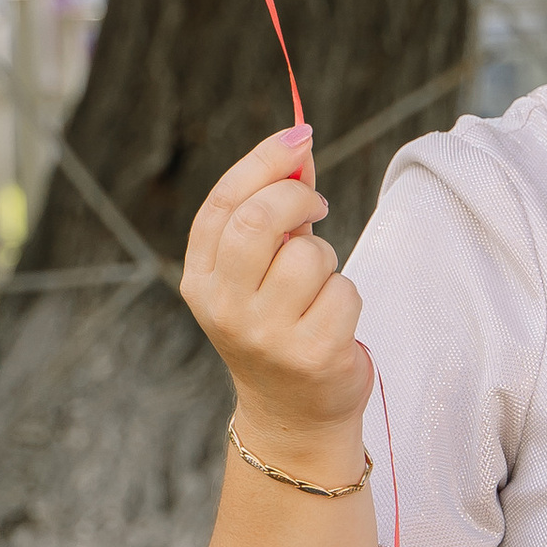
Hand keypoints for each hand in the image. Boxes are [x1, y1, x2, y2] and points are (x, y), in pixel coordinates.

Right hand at [180, 126, 371, 455]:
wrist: (293, 413)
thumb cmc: (279, 324)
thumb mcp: (256, 273)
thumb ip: (270, 215)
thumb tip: (299, 144)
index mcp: (200, 280)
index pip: (223, 205)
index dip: (263, 162)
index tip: (300, 134)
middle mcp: (224, 308)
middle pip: (259, 221)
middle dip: (298, 197)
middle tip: (318, 204)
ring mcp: (266, 335)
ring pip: (310, 255)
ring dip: (326, 260)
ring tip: (317, 287)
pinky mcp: (311, 354)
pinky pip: (343, 290)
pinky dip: (346, 296)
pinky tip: (332, 320)